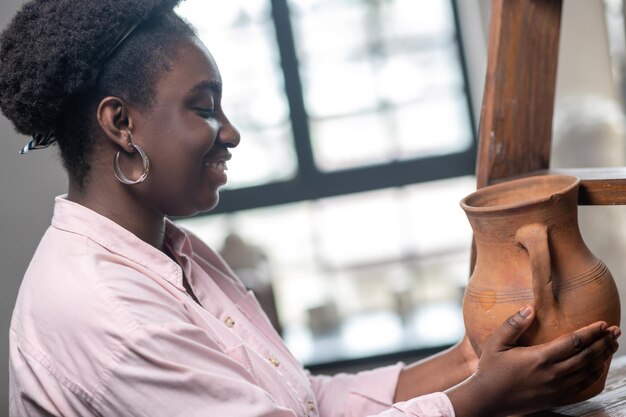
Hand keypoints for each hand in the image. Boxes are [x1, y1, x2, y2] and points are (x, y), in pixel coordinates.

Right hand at [446, 306, 619, 416]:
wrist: (488, 399)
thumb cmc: (490, 369)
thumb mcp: (495, 343)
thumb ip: (513, 324)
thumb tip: (529, 308)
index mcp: (540, 358)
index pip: (573, 342)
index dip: (591, 332)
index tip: (603, 323)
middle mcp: (553, 374)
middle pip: (586, 356)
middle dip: (603, 342)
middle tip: (616, 331)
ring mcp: (556, 388)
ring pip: (588, 371)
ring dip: (603, 357)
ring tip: (612, 345)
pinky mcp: (556, 398)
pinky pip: (582, 386)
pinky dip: (595, 376)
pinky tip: (599, 368)